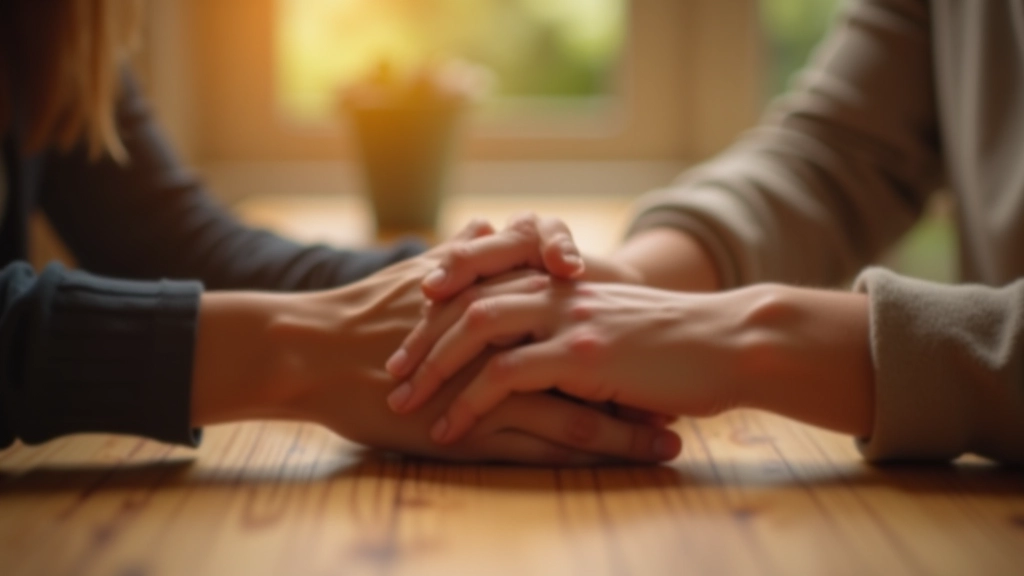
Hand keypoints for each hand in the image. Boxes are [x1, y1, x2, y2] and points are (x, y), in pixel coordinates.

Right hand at [192, 221, 680, 463]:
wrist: (314, 350)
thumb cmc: (364, 311)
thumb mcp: (420, 269)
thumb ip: (466, 250)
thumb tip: (491, 224)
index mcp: (499, 299)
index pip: (573, 306)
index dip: (618, 319)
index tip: (654, 332)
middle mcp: (509, 342)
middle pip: (589, 361)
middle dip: (640, 378)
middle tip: (688, 392)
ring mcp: (495, 386)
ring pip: (578, 409)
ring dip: (628, 426)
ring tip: (673, 439)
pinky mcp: (476, 426)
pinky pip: (544, 444)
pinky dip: (584, 453)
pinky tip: (616, 466)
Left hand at [386, 276, 760, 443]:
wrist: (731, 341)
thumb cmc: (678, 343)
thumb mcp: (616, 324)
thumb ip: (575, 327)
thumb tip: (542, 355)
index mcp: (562, 279)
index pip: (486, 281)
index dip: (443, 305)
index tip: (409, 334)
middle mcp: (558, 288)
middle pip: (468, 298)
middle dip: (423, 335)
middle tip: (391, 369)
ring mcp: (568, 315)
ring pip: (477, 328)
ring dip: (434, 365)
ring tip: (404, 399)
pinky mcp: (582, 351)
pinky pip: (508, 373)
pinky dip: (472, 401)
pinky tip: (451, 427)